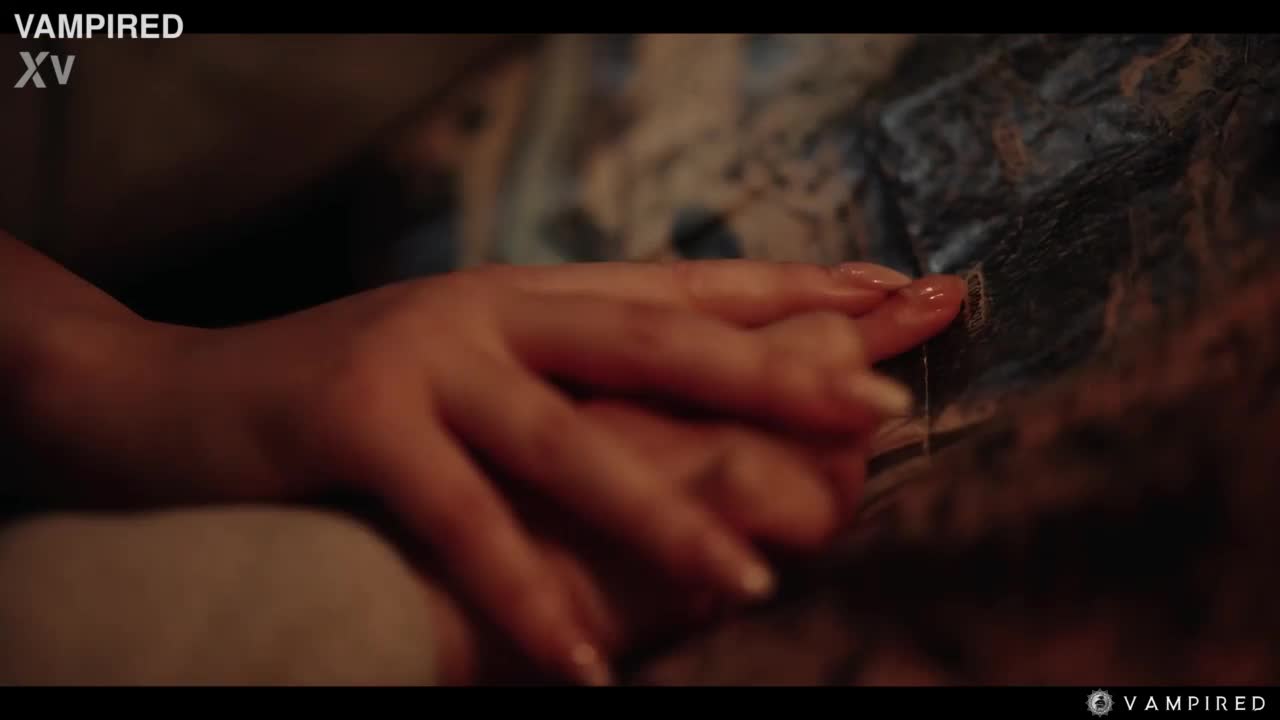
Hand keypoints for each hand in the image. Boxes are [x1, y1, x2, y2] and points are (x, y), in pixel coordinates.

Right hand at [21, 259, 931, 684]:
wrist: (169, 398)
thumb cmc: (340, 400)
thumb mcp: (467, 367)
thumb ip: (561, 378)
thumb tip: (683, 425)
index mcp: (525, 295)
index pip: (678, 288)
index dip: (785, 292)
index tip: (886, 294)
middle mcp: (488, 309)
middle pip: (655, 339)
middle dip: (773, 372)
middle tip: (881, 406)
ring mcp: (422, 355)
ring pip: (570, 439)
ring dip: (664, 516)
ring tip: (750, 581)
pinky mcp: (355, 416)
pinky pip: (462, 521)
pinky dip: (523, 595)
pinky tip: (581, 665)